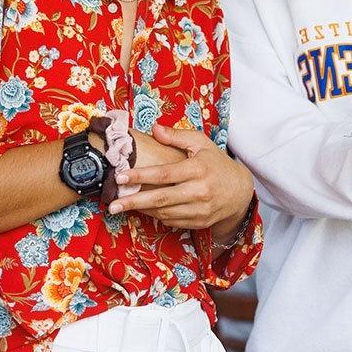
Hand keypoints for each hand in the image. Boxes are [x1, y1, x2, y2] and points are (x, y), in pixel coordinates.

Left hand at [109, 124, 253, 229]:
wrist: (240, 191)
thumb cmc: (217, 163)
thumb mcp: (201, 143)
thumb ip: (177, 136)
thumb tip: (154, 128)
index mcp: (198, 169)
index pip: (163, 174)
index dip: (140, 176)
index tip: (120, 177)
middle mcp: (199, 191)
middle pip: (160, 199)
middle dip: (133, 202)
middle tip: (112, 205)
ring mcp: (200, 210)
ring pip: (164, 213)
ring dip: (142, 210)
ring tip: (124, 205)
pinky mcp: (199, 222)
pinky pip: (172, 221)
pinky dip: (157, 216)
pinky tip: (146, 209)